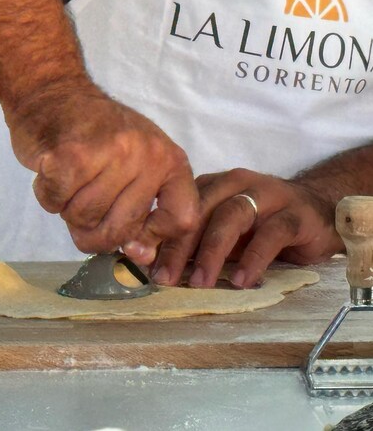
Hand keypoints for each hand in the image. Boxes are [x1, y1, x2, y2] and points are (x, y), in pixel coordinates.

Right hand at [6, 80, 198, 261]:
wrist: (54, 92)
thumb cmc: (95, 135)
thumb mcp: (134, 166)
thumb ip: (142, 212)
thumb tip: (141, 257)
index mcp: (169, 159)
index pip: (181, 220)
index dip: (152, 239)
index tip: (130, 238)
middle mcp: (147, 155)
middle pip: (120, 230)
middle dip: (92, 230)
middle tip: (82, 203)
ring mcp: (112, 153)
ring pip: (83, 220)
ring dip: (67, 209)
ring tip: (69, 181)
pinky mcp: (72, 155)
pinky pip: (56, 203)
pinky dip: (47, 196)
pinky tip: (51, 172)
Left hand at [152, 168, 343, 287]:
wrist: (320, 210)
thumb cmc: (263, 224)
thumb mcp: (226, 232)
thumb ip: (197, 242)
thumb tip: (157, 266)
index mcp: (213, 185)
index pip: (180, 207)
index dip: (161, 235)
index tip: (145, 264)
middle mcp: (236, 183)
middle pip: (201, 210)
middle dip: (179, 246)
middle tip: (164, 278)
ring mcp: (266, 194)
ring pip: (231, 217)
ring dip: (212, 252)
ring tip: (199, 283)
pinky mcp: (294, 213)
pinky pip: (270, 234)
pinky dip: (253, 258)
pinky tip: (240, 281)